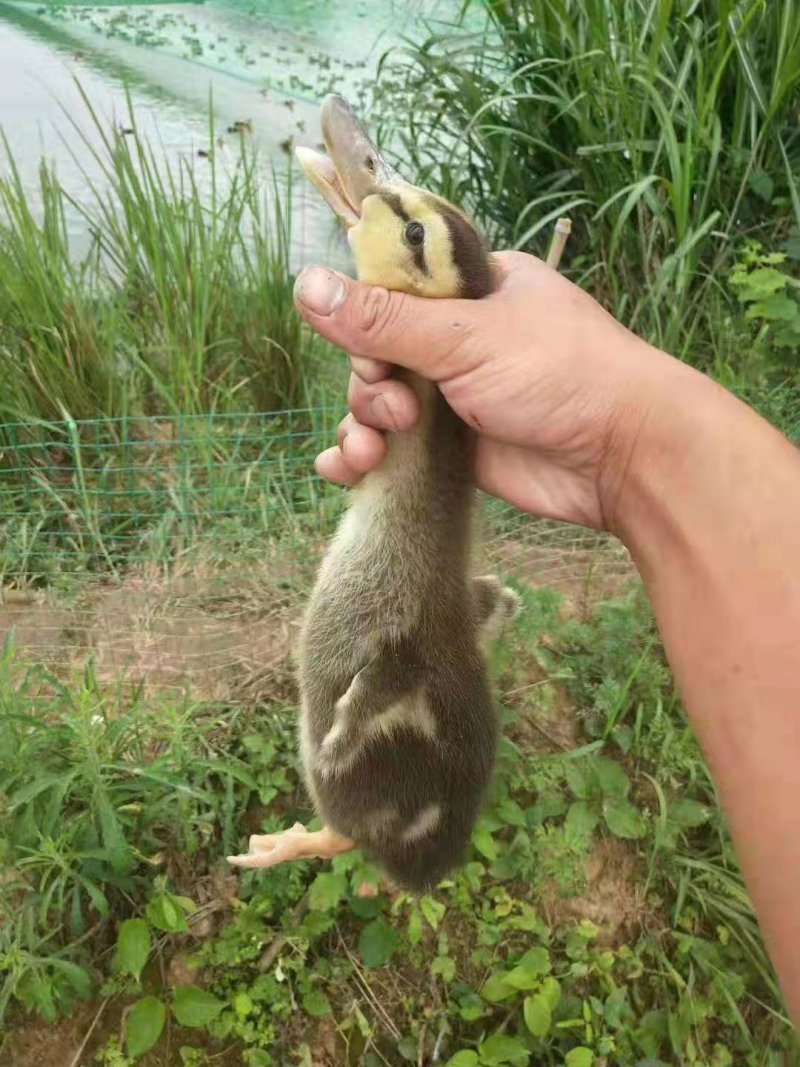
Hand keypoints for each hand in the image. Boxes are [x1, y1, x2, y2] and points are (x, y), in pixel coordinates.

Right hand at [293, 251, 693, 530]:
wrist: (624, 457)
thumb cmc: (560, 374)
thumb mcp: (465, 338)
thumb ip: (383, 319)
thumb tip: (305, 284)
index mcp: (470, 289)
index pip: (391, 288)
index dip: (365, 316)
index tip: (363, 344)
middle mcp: (461, 339)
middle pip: (377, 351)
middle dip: (368, 384)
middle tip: (395, 410)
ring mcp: (457, 396)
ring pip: (380, 403)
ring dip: (362, 425)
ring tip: (371, 455)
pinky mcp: (455, 449)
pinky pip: (395, 447)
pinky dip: (366, 459)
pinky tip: (345, 472)